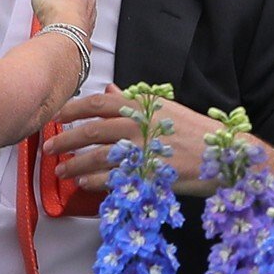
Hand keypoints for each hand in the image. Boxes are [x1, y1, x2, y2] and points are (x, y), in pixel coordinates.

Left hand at [43, 83, 273, 202]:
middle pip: (91, 130)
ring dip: (75, 164)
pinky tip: (83, 184)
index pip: (96, 103)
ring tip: (61, 171)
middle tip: (47, 148)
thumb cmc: (193, 131)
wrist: (225, 156)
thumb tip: (108, 89)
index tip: (54, 117)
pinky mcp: (149, 173)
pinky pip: (115, 178)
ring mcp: (144, 150)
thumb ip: (133, 99)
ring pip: (98, 156)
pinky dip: (96, 181)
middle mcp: (139, 124)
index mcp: (141, 105)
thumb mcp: (163, 107)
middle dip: (65, 139)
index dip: (71, 110)